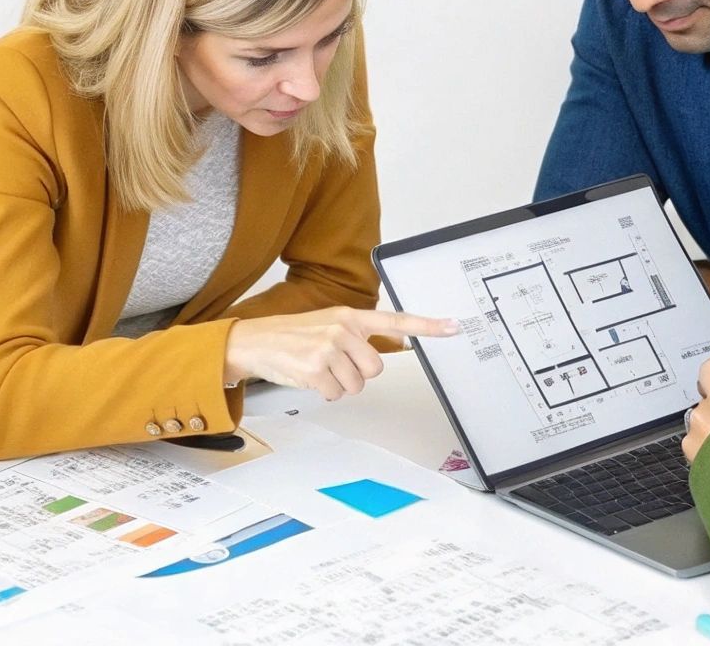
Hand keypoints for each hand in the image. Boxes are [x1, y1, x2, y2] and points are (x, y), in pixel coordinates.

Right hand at [224, 307, 457, 401]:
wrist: (255, 341)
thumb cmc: (294, 336)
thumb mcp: (329, 324)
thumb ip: (359, 334)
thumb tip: (394, 349)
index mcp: (350, 316)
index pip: (396, 320)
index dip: (427, 326)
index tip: (454, 327)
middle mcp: (342, 329)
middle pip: (375, 368)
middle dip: (357, 373)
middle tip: (334, 364)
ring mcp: (329, 348)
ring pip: (357, 384)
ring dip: (339, 384)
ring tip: (318, 369)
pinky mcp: (316, 368)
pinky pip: (336, 394)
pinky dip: (324, 392)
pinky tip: (309, 377)